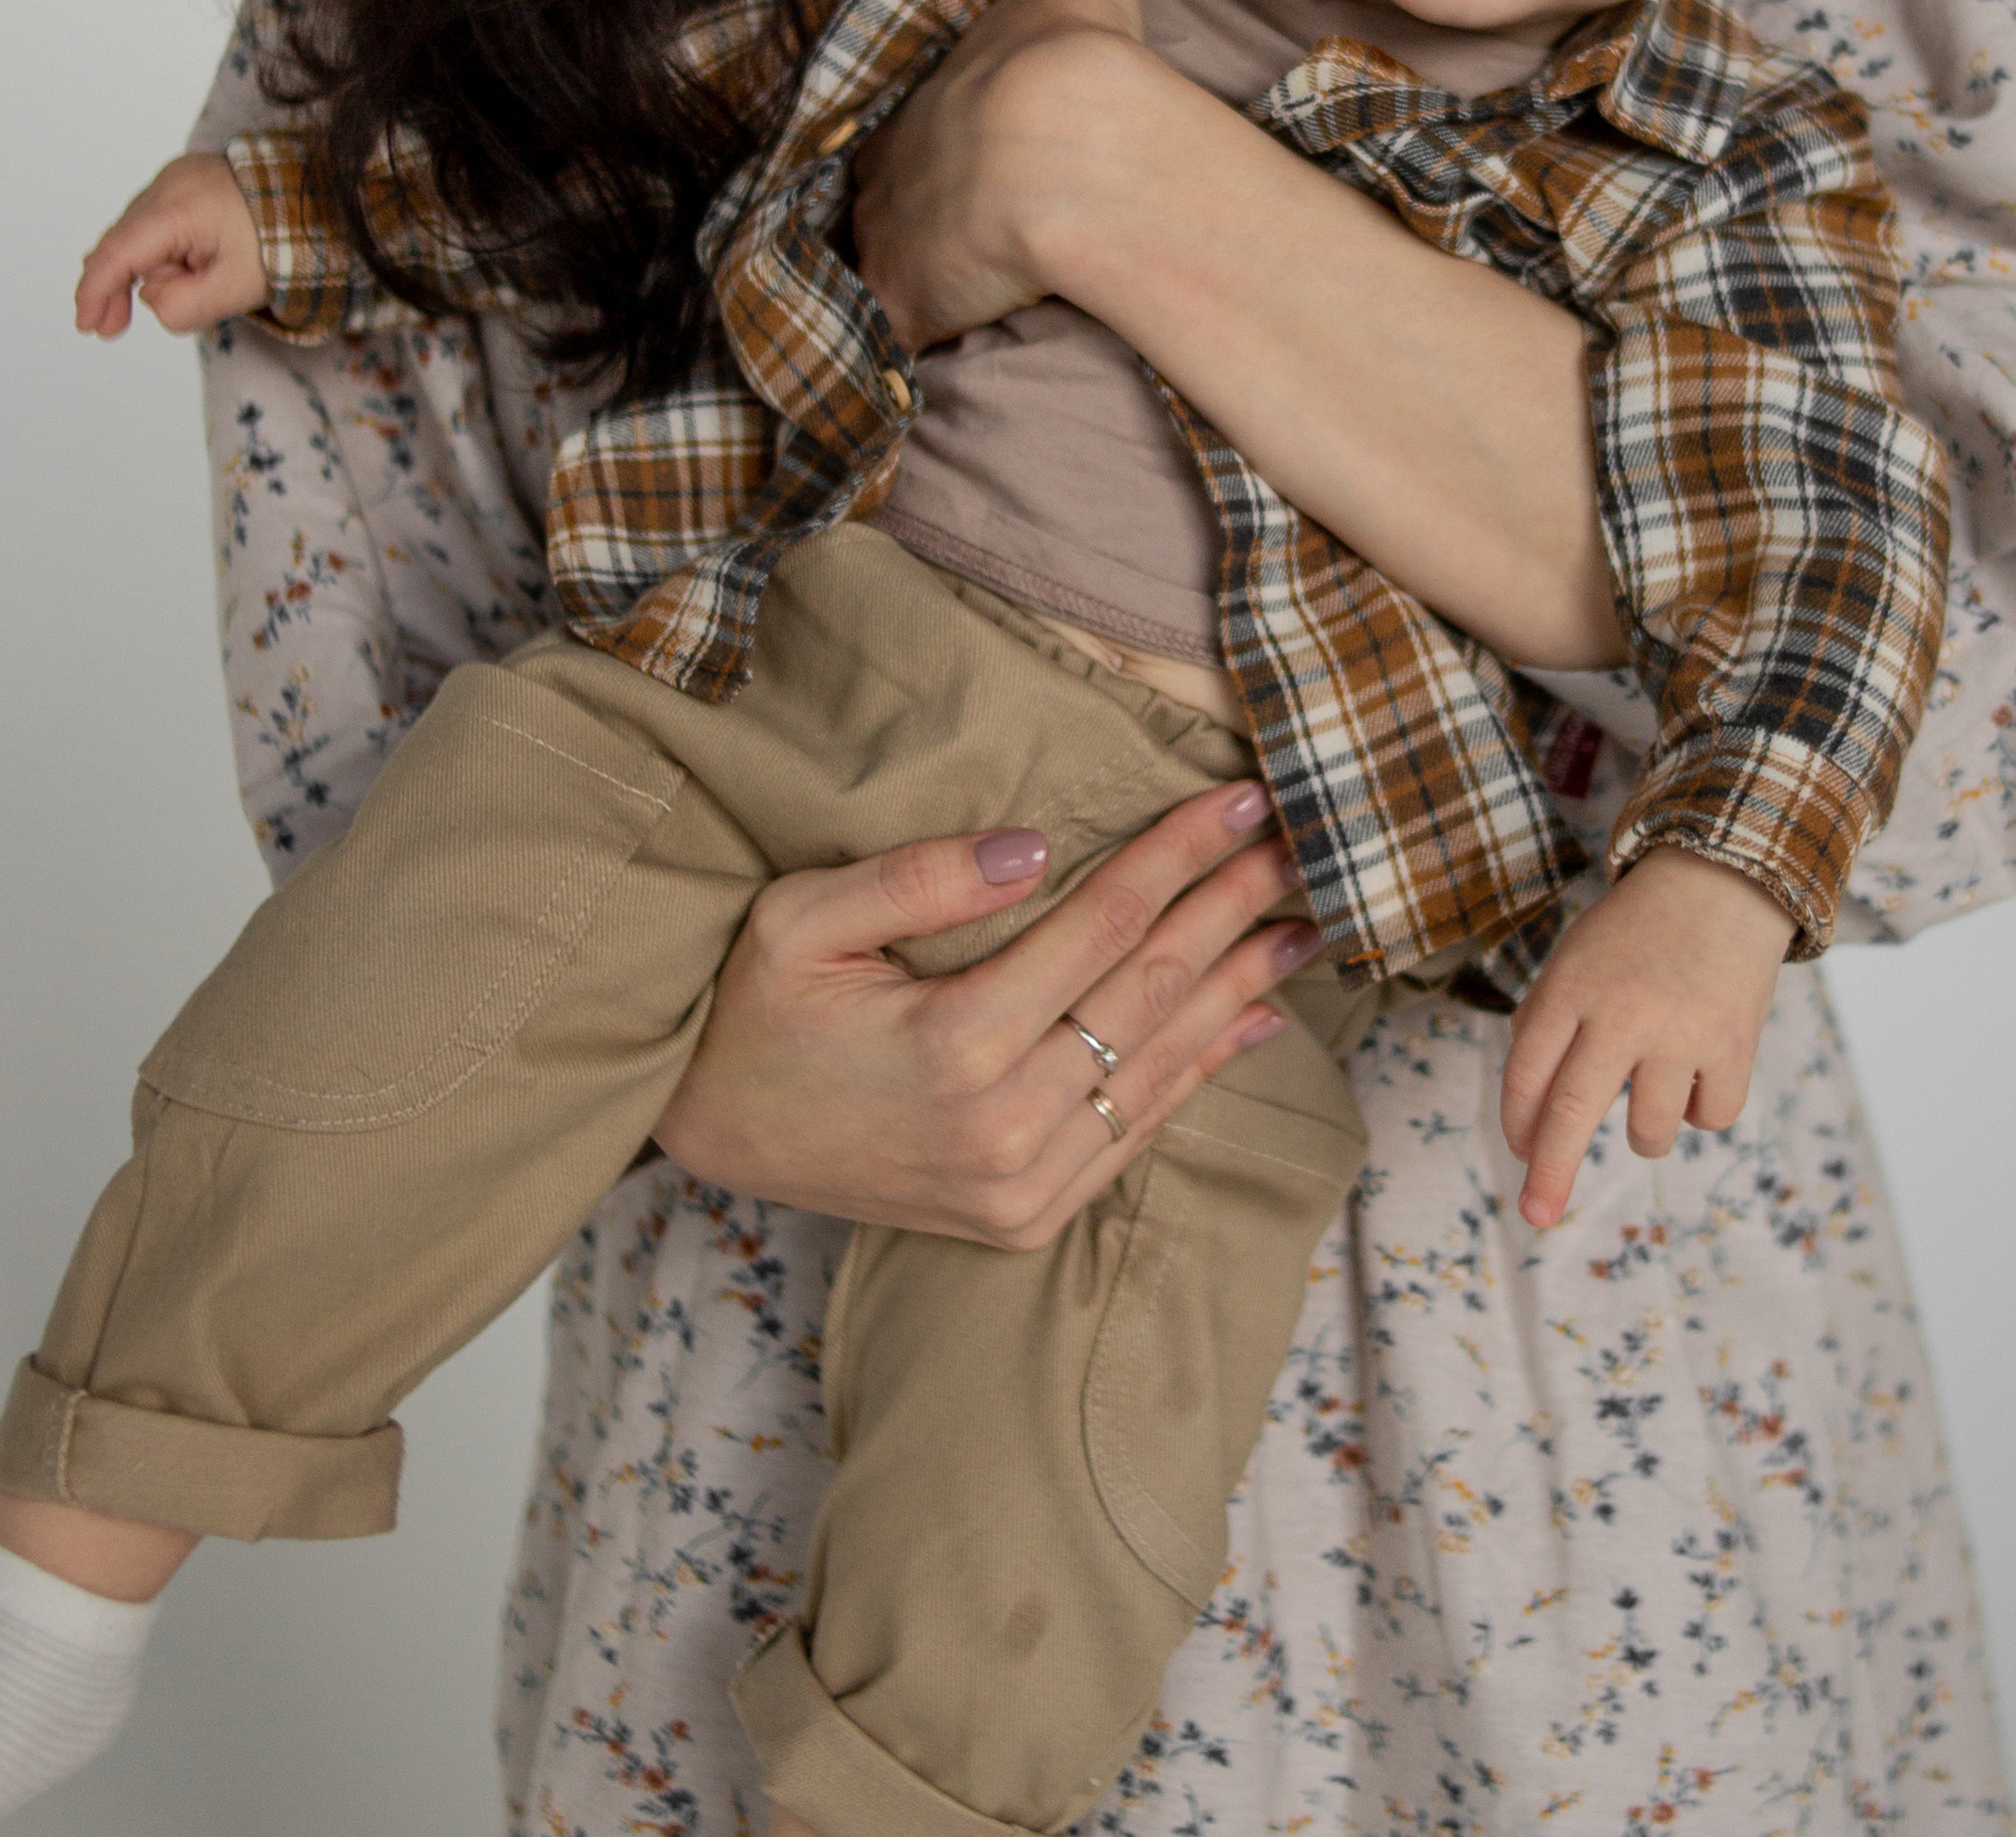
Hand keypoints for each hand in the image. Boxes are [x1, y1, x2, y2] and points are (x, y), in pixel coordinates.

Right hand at [75, 153, 267, 338]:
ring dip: (147, 267)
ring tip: (179, 290)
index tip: (87, 324)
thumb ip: (182, 306)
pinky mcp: (188, 180)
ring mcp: (178, 177)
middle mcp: (171, 183)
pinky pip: (158, 220)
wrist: (318, 199)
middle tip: (111, 328)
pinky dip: (160, 248)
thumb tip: (151, 298)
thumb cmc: (286, 241)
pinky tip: (181, 268)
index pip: (119, 252)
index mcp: (180, 207)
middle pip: (123, 242)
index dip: (95, 291)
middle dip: (116, 287)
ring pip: (140, 233)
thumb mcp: (236, 290)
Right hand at [651, 774, 1322, 1246]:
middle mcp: (1001, 1128)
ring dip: (1242, 990)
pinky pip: (1133, 1134)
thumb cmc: (750, 1008)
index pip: (1103, 925)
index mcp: (953, 1046)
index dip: (1180, 855)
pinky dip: (1201, 1072)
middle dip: (1234, 908)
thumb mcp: (801, 919)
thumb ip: (917, 881)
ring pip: (1159, 1066)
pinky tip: (1254, 1019)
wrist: (709, 1135)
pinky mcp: (1022, 1219)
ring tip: (1307, 925)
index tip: (1242, 797)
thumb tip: (1035, 847)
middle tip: (1304, 844)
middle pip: (1150, 990)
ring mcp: (1018, 1187)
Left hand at [849, 0, 1160, 352]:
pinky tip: (902, 374)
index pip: (901, 133)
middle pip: (879, 203)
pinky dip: (893, 354)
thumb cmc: (1071, 54)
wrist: (1070, 142)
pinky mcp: (907, 304)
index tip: (943, 161)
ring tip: (928, 308)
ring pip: (880, 271)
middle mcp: (888, 172)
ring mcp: (890, 243)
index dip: (921, 150)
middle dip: (899, 221)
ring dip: (900, 287)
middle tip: (938, 238)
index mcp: (921, 101)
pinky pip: (890, 341)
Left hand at [1500, 848, 1795, 1229]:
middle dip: (1550, 1174)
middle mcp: (1622, 1012)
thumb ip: (1546, 1028)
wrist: (1721, 881)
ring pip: (1648, 1132)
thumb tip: (1529, 1126)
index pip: (1526, 1072)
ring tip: (1653, 1079)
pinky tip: (1700, 1064)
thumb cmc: (1635, 934)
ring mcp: (1681, 1032)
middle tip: (1535, 1216)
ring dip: (1644, 1128)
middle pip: (1573, 1112)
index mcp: (1572, 986)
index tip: (1518, 1151)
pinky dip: (1702, 1105)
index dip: (1517, 1122)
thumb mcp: (1575, 961)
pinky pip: (1710, 1118)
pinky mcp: (1735, 1047)